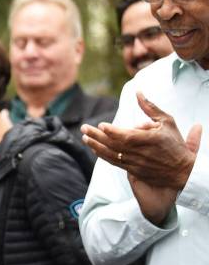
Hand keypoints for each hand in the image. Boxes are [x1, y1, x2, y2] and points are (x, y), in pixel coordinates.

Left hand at [81, 92, 200, 223]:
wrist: (180, 171)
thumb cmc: (174, 143)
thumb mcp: (167, 121)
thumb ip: (150, 108)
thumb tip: (138, 93)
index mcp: (149, 139)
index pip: (126, 136)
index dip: (112, 131)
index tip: (101, 125)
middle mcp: (139, 152)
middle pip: (113, 144)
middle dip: (96, 136)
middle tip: (84, 128)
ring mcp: (134, 163)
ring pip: (110, 154)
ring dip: (95, 146)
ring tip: (85, 138)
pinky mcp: (131, 170)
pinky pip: (113, 162)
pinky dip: (102, 155)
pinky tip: (94, 149)